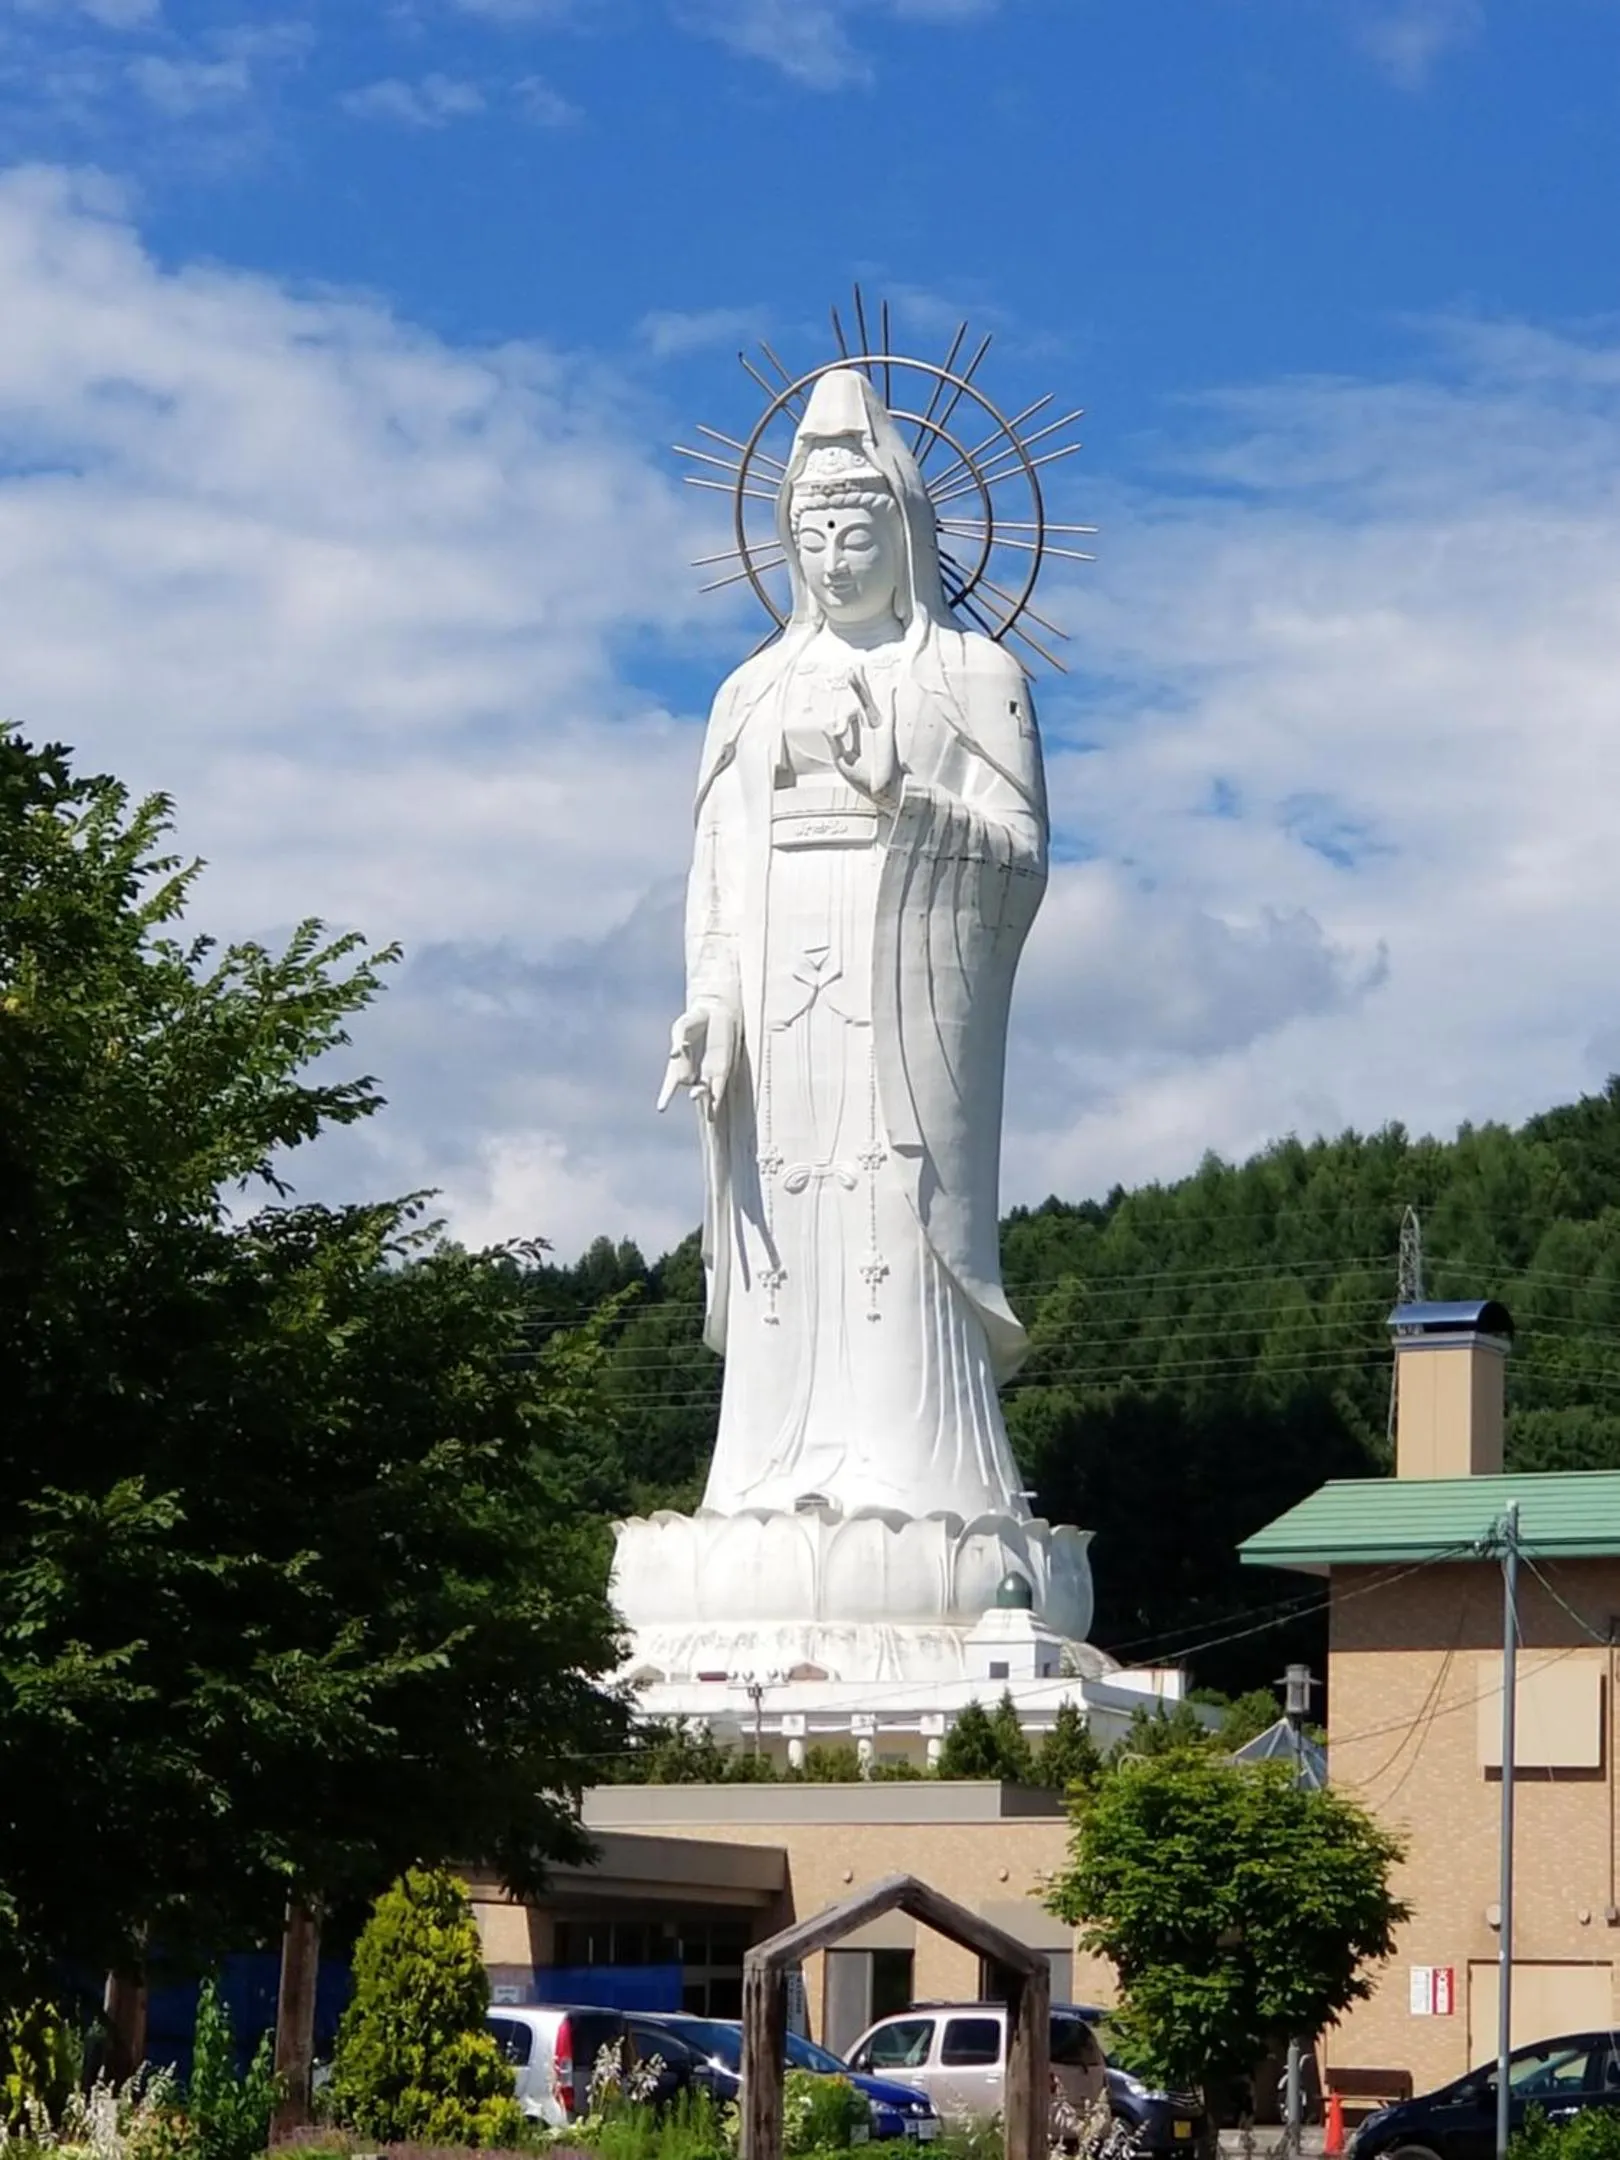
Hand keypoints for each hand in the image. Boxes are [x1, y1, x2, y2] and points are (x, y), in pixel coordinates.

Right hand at [656, 1002, 736, 1116]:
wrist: (715, 1010)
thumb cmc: (695, 1018)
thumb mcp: (682, 1026)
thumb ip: (678, 1040)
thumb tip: (673, 1055)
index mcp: (680, 1064)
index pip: (671, 1083)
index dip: (666, 1096)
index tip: (661, 1108)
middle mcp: (694, 1071)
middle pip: (693, 1089)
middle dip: (695, 1095)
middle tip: (694, 1094)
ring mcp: (710, 1071)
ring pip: (708, 1093)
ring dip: (709, 1104)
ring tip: (710, 1115)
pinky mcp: (724, 1068)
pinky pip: (720, 1086)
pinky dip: (717, 1096)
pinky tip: (715, 1106)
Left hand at [826, 668, 899, 804]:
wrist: (883, 793)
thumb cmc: (865, 782)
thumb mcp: (842, 762)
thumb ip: (834, 744)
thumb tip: (826, 726)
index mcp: (857, 740)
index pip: (847, 720)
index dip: (840, 724)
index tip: (838, 733)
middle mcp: (868, 732)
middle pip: (860, 704)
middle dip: (854, 687)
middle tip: (848, 671)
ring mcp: (879, 730)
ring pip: (868, 703)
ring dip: (861, 687)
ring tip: (854, 670)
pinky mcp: (887, 733)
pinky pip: (889, 713)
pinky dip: (890, 701)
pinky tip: (891, 689)